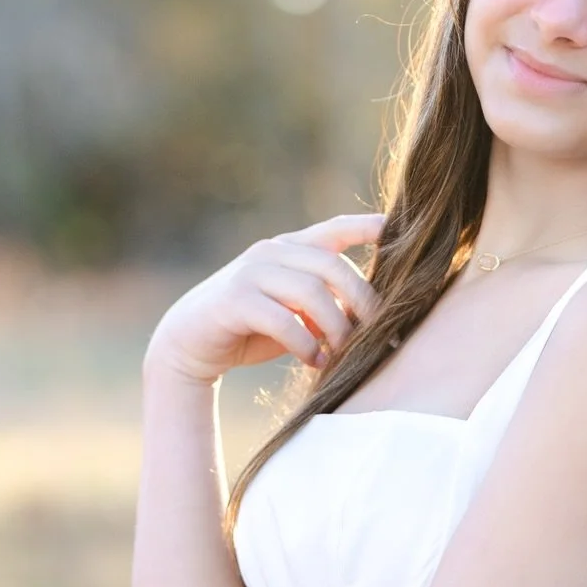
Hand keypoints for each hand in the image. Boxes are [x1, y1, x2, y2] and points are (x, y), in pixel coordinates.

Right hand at [144, 213, 385, 384]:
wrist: (190, 344)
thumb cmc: (254, 328)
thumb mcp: (295, 311)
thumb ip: (326, 303)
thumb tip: (372, 315)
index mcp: (290, 248)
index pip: (334, 229)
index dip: (365, 226)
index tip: (395, 230)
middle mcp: (271, 252)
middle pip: (331, 265)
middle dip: (360, 298)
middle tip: (376, 329)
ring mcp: (251, 272)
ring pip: (310, 292)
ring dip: (335, 326)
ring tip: (342, 352)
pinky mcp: (235, 300)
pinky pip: (283, 319)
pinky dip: (305, 343)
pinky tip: (314, 360)